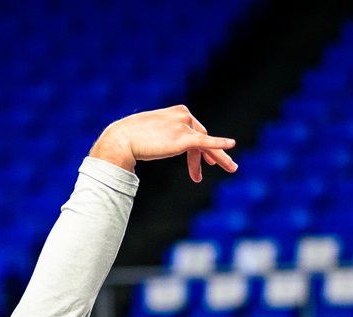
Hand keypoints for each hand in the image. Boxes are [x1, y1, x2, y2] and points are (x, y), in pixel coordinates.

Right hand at [90, 104, 236, 181]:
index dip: (199, 150)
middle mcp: (184, 115)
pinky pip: (206, 142)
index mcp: (178, 112)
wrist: (121, 139)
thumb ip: (160, 135)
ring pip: (206, 144)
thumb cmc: (129, 137)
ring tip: (231, 168)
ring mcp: (184, 126)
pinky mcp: (183, 138)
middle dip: (207, 157)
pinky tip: (231, 145)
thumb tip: (157, 144)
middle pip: (202, 138)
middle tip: (216, 170)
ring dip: (217, 158)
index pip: (194, 131)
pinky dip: (219, 144)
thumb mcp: (149, 132)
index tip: (203, 165)